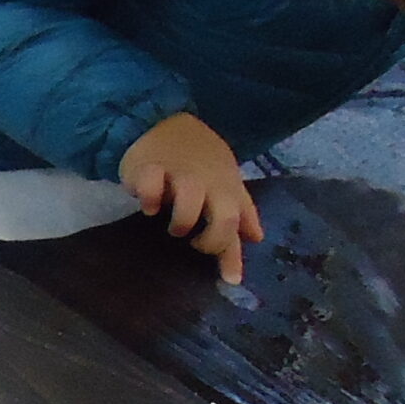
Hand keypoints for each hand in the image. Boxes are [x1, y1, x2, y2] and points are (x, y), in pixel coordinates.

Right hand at [118, 112, 263, 284]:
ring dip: (181, 221)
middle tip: (194, 242)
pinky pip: (150, 187)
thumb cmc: (196, 158)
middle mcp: (207, 183)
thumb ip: (240, 210)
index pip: (237, 223)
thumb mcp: (225, 181)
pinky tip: (148, 205)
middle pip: (223, 217)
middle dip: (211, 238)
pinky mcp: (149, 168)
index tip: (231, 281)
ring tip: (171, 224)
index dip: (234, 255)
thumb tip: (257, 237)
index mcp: (226, 188)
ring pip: (189, 202)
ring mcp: (178, 175)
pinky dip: (149, 199)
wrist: (160, 122)